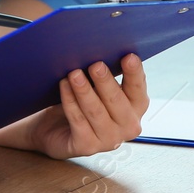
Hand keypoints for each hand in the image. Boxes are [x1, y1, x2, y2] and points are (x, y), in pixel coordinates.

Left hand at [0, 54, 149, 159]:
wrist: (55, 127)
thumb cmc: (82, 100)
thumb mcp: (98, 84)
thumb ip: (106, 71)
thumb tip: (104, 45)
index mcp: (136, 107)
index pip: (138, 89)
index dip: (134, 73)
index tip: (128, 56)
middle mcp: (127, 126)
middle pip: (117, 102)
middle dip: (105, 82)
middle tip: (95, 64)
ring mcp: (108, 140)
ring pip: (96, 112)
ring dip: (84, 91)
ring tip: (74, 74)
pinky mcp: (87, 147)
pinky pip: (78, 122)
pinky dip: (70, 103)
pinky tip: (63, 87)